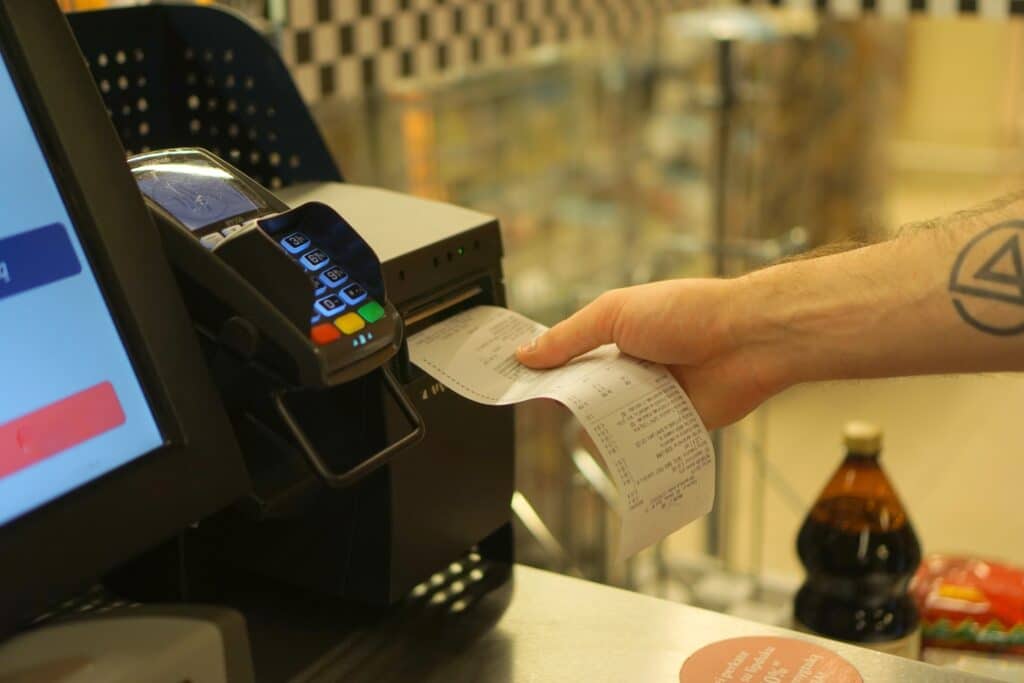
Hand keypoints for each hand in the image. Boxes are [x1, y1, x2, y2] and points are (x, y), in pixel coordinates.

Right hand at [515, 278, 786, 429]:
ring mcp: (655, 395)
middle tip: (545, 411)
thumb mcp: (614, 313)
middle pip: (588, 392)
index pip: (571, 355)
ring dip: (602, 424)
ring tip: (589, 426)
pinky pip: (647, 440)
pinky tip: (619, 452)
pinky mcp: (677, 423)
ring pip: (614, 420)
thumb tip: (526, 353)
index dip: (545, 368)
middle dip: (570, 401)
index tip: (516, 381)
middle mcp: (634, 365)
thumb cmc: (687, 312)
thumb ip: (569, 337)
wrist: (747, 339)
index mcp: (617, 333)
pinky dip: (634, 446)